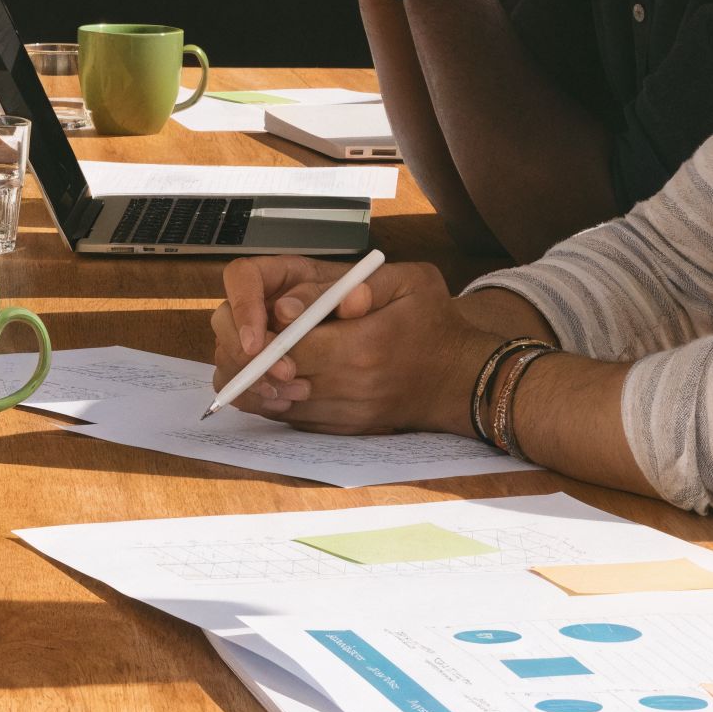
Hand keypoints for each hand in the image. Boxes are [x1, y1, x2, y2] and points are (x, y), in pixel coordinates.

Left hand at [207, 256, 493, 434]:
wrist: (462, 377)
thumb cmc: (434, 322)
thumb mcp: (409, 282)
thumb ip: (353, 284)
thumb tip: (293, 304)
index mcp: (363, 347)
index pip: (289, 345)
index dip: (263, 335)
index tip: (260, 321)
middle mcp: (352, 387)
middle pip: (277, 376)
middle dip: (254, 356)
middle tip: (250, 337)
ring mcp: (348, 414)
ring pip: (279, 402)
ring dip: (258, 380)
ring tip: (257, 355)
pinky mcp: (344, 429)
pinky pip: (294, 418)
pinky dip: (275, 399)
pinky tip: (273, 377)